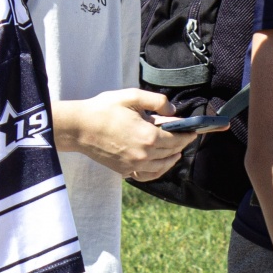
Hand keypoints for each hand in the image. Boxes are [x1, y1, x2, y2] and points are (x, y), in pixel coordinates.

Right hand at [60, 89, 195, 180]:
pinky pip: (148, 175)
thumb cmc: (103, 109)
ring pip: (162, 166)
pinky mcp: (124, 170)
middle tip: (186, 138)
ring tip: (177, 152)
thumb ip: (156, 101)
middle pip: (171, 152)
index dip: (187, 135)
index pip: (176, 138)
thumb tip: (173, 112)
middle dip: (181, 144)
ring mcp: (134, 165)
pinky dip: (158, 171)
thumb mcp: (131, 96)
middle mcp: (144, 154)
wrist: (79, 128)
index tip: (194, 131)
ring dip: (172, 159)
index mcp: (148, 136)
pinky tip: (160, 164)